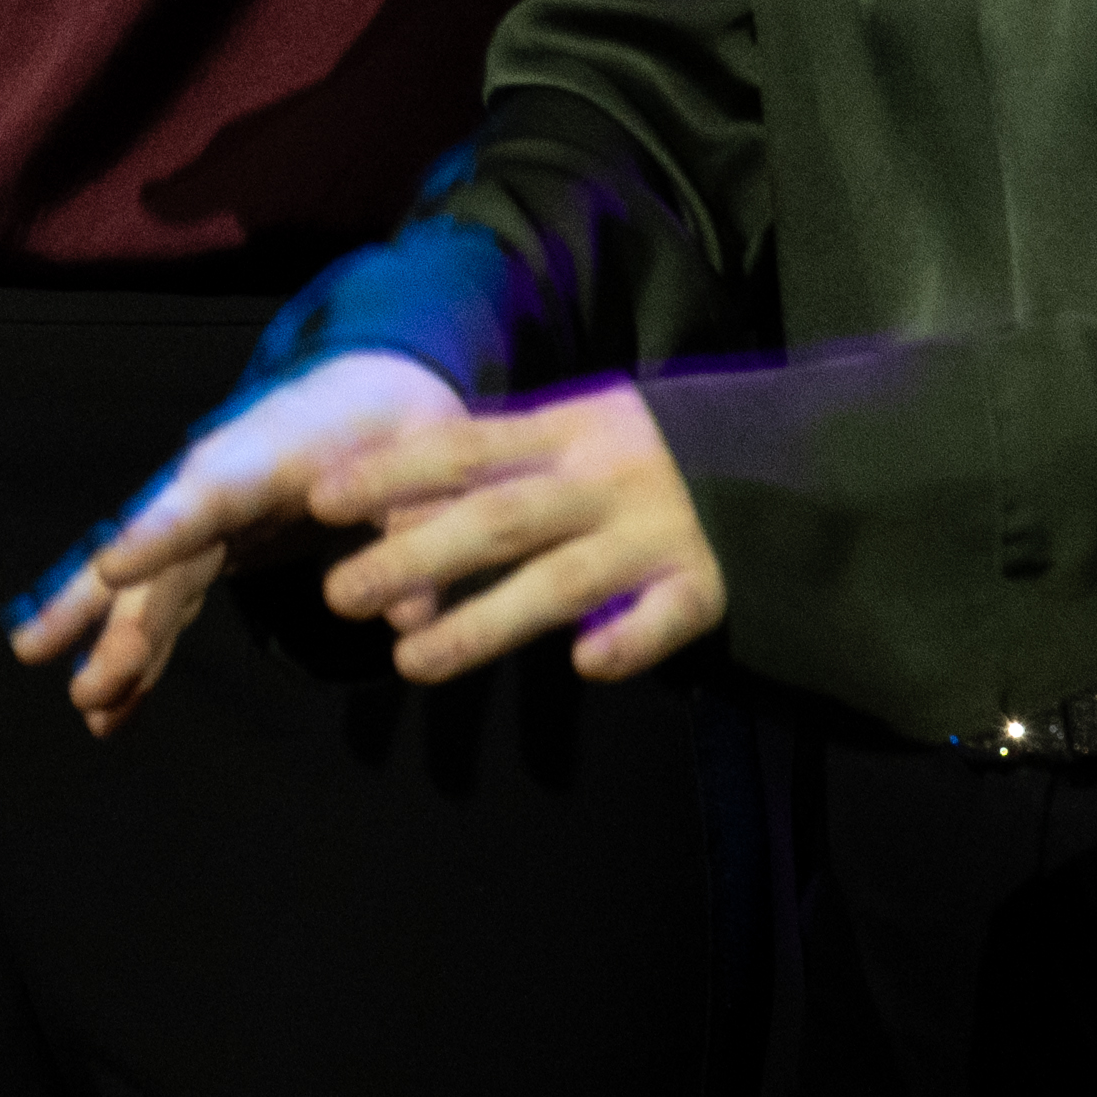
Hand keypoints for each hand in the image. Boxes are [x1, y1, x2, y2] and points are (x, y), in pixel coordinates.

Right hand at [3, 352, 458, 731]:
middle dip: (120, 621)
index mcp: (262, 456)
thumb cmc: (390, 418)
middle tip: (90, 689)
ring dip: (114, 648)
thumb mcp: (425, 458)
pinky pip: (167, 608)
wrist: (367, 385)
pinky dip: (143, 656)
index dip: (158, 532)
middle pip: (158, 558)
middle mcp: (213, 487)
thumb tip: (411, 620)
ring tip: (89, 710)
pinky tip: (117, 711)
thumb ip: (413, 528)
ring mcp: (205, 522)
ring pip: (147, 587)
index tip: (111, 568)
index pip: (204, 497)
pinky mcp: (212, 551)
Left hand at [304, 380, 727, 685]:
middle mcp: (604, 479)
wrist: (777, 462)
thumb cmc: (637, 456)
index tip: (319, 499)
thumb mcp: (568, 436)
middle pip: (500, 519)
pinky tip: (585, 666)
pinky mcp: (707, 585)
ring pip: (563, 581)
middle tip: (337, 592)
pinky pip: (669, 617)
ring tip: (410, 663)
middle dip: (416, 555)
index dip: (392, 471)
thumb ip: (493, 464)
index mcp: (566, 430)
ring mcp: (656, 533)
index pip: (464, 447)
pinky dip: (631, 639)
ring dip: (486, 621)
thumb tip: (385, 500)